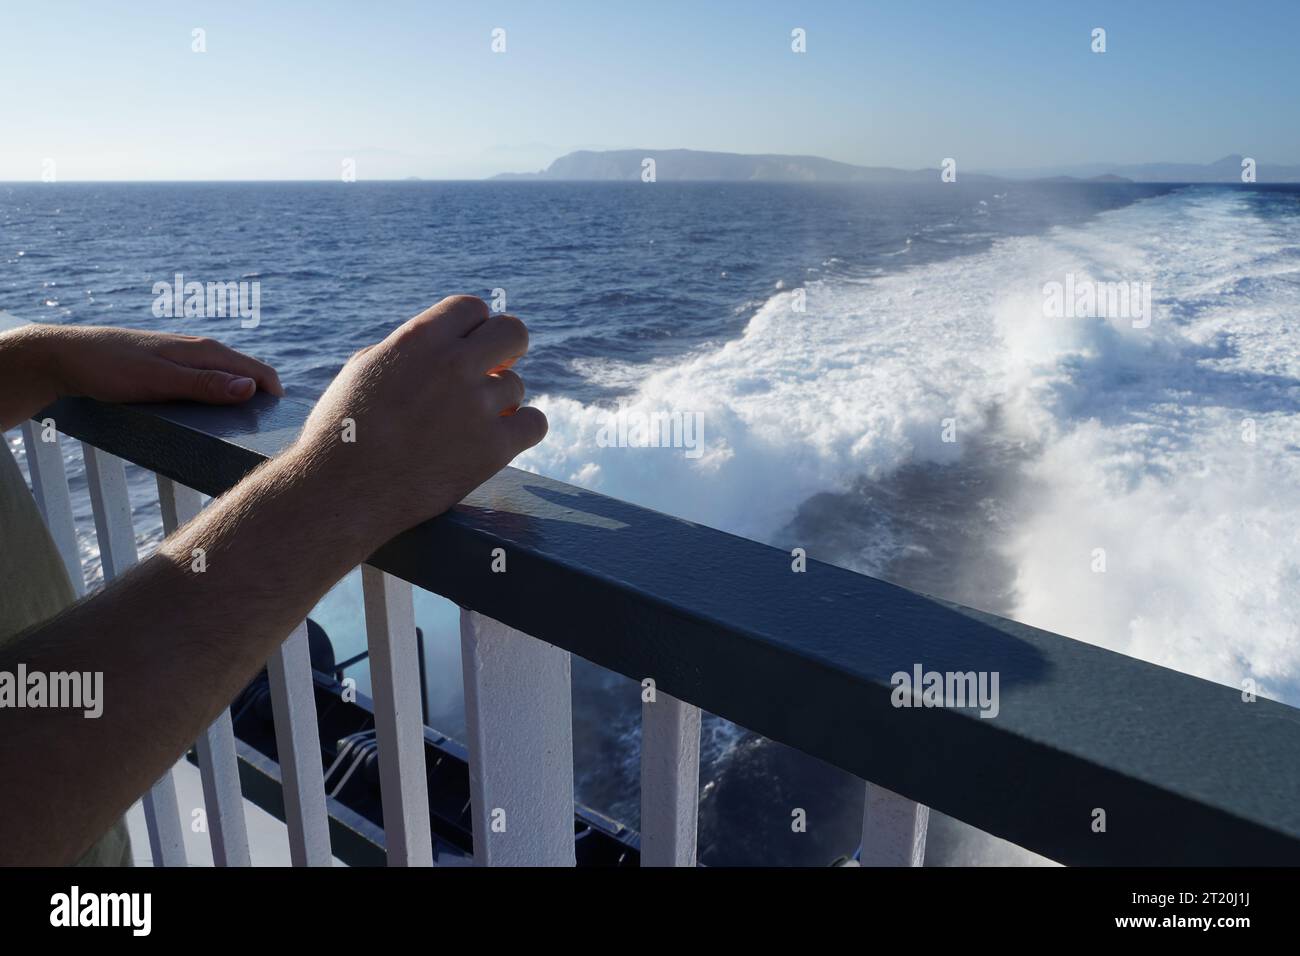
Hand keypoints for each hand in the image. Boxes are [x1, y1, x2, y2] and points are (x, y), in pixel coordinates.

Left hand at [0, 323, 283, 428]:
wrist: (67, 356)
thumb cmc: (110, 368)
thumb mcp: (159, 382)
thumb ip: (205, 385)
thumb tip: (250, 388)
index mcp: (206, 352)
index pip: (259, 373)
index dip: (276, 399)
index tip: (284, 429)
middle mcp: (202, 353)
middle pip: (247, 378)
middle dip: (261, 404)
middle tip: (263, 437)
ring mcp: (187, 360)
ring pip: (228, 382)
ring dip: (238, 404)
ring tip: (237, 432)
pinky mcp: (173, 370)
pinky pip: (208, 385)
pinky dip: (217, 401)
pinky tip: (206, 420)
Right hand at [295, 295, 547, 540]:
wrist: (340, 494)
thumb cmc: (341, 432)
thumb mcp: (364, 370)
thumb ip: (409, 350)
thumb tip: (443, 344)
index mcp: (418, 340)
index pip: (472, 308)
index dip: (473, 328)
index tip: (469, 347)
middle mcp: (453, 365)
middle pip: (513, 332)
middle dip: (507, 348)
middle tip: (495, 369)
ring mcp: (477, 407)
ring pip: (516, 386)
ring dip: (498, 402)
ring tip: (465, 425)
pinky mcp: (494, 449)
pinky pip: (536, 424)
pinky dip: (522, 430)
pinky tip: (502, 438)